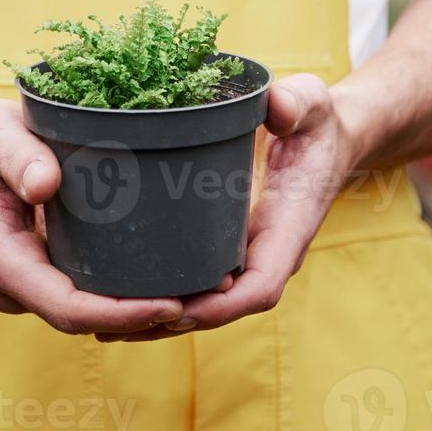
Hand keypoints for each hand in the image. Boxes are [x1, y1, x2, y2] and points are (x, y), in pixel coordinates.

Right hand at [0, 99, 183, 334]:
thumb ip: (16, 155)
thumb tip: (45, 186)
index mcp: (3, 264)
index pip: (70, 308)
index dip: (122, 313)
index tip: (172, 302)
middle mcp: (17, 286)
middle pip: (89, 320)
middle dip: (146, 316)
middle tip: (209, 296)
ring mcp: (33, 283)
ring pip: (93, 312)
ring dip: (144, 308)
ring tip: (206, 289)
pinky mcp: (48, 271)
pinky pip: (91, 292)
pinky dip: (131, 289)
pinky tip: (177, 273)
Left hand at [97, 73, 353, 341]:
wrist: (323, 138)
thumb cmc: (313, 122)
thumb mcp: (311, 103)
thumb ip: (297, 103)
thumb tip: (278, 109)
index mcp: (290, 227)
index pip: (262, 285)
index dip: (223, 306)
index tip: (181, 312)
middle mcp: (269, 251)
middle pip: (226, 307)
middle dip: (178, 321)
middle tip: (122, 325)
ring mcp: (248, 253)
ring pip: (209, 302)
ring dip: (162, 321)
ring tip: (108, 327)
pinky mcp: (230, 246)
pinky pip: (200, 281)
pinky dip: (164, 297)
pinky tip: (120, 301)